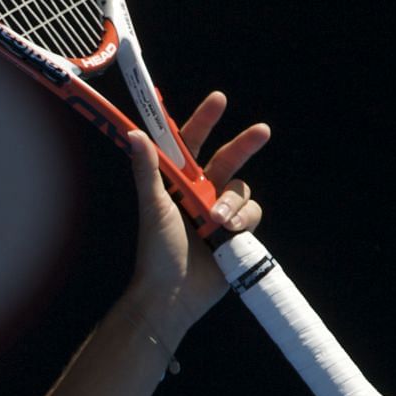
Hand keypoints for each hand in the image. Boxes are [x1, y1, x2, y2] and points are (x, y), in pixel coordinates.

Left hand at [119, 92, 268, 339]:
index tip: (219, 101)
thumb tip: (133, 134)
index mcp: (176, 185)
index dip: (203, 122)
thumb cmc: (156, 252)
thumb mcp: (153, 207)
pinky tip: (228, 236)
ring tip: (217, 223)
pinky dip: (243, 222)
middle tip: (262, 131)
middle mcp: (200, 194)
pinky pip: (252, 214)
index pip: (191, 146)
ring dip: (233, 204)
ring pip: (242, 191)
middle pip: (228, 160)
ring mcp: (219, 213)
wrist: (172, 294)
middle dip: (245, 145)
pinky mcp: (236, 233)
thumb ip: (147, 170)